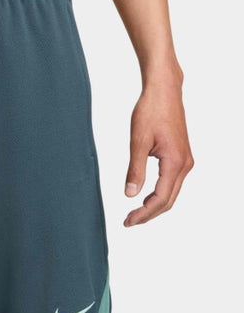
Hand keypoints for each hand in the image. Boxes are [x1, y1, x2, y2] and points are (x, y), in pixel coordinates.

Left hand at [124, 73, 193, 226]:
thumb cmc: (151, 111)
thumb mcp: (138, 141)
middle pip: (168, 200)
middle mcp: (185, 164)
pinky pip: (172, 183)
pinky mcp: (181, 156)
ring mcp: (185, 161)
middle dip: (148, 214)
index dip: (144, 214)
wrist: (164, 91)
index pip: (160, 199)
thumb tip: (130, 195)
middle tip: (128, 222)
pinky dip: (159, 194)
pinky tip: (145, 197)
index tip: (128, 221)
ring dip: (154, 206)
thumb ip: (134, 170)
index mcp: (175, 162)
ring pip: (171, 193)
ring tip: (134, 213)